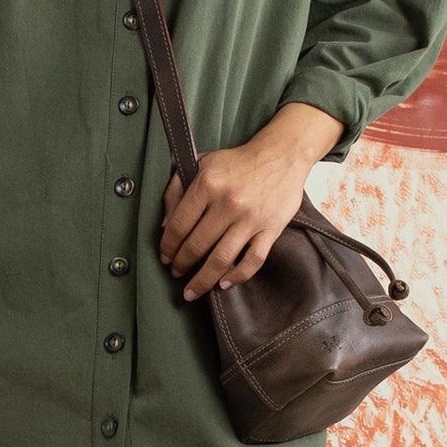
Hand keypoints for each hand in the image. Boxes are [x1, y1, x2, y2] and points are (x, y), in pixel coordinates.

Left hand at [158, 102, 342, 299]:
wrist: (281, 156)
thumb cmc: (237, 163)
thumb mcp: (200, 164)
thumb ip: (177, 190)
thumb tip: (165, 226)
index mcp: (208, 184)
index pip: (179, 225)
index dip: (168, 246)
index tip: (165, 257)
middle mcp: (228, 202)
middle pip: (197, 245)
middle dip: (182, 265)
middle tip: (176, 273)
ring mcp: (251, 218)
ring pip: (221, 259)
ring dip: (203, 280)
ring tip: (193, 290)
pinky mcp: (271, 229)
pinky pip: (253, 261)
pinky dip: (237, 276)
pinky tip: (224, 283)